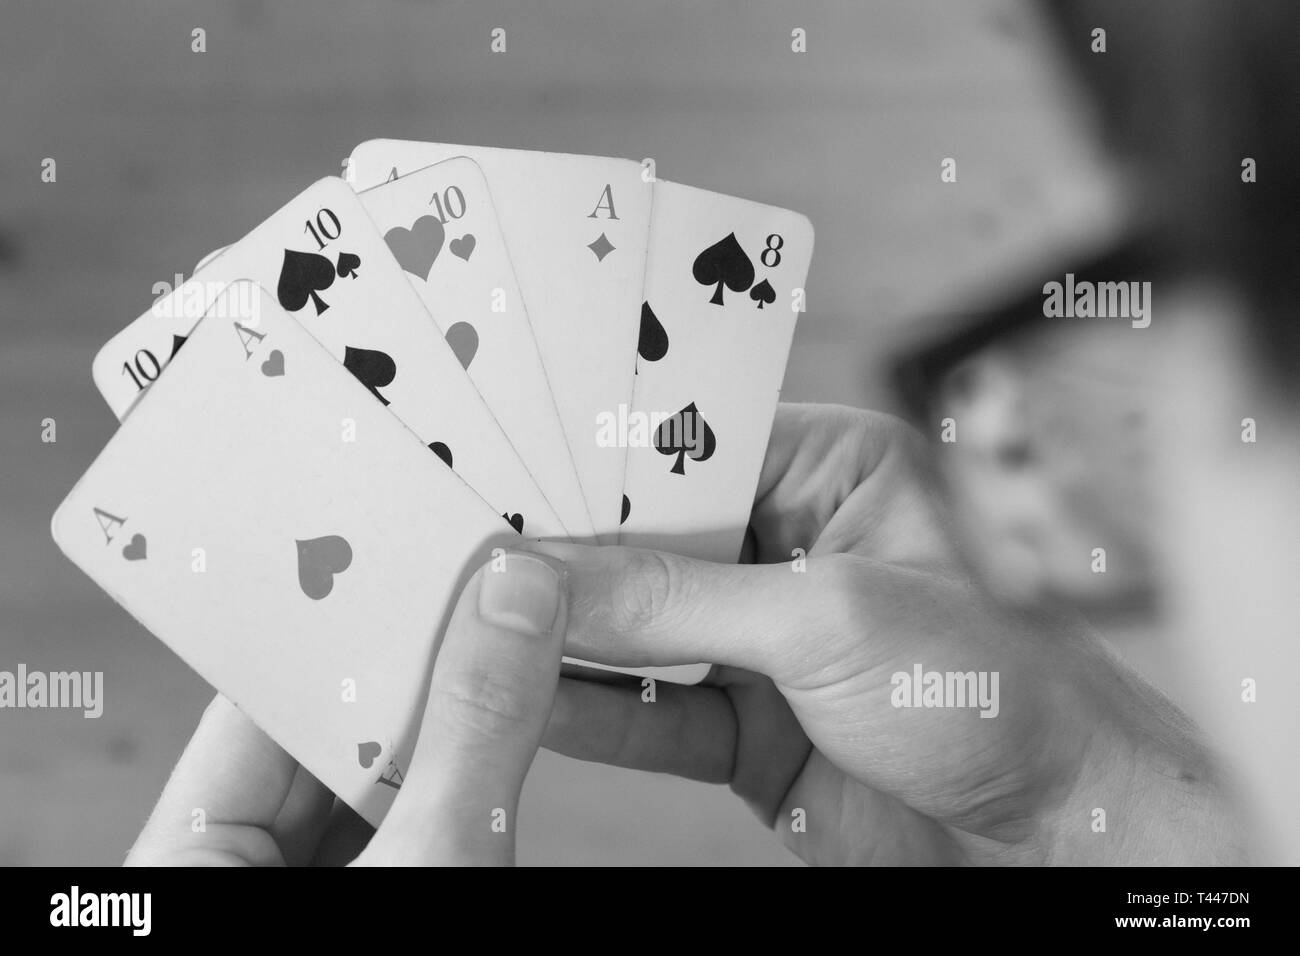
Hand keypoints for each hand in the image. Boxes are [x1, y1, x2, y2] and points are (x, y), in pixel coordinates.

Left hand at [126, 552, 565, 865]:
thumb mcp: (434, 864)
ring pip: (380, 782)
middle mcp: (240, 873)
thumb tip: (514, 602)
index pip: (256, 708)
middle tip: (471, 584)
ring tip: (501, 637)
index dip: (334, 628)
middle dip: (409, 672)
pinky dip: (463, 776)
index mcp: (191, 864)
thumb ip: (473, 734)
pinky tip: (508, 719)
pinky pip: (415, 819)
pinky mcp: (385, 892)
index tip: (397, 556)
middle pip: (327, 740)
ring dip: (447, 723)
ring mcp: (316, 888)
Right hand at [536, 403, 1244, 864]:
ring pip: (640, 629)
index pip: (687, 448)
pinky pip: (651, 714)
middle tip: (467, 546)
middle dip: (565, 552)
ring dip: (565, 634)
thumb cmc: (1000, 689)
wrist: (1055, 832)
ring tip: (474, 621)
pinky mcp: (749, 727)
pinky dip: (591, 713)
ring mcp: (764, 642)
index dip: (598, 463)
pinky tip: (528, 699)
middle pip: (649, 541)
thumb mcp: (830, 620)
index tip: (507, 468)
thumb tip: (555, 578)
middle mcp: (791, 547)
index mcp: (832, 473)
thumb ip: (680, 601)